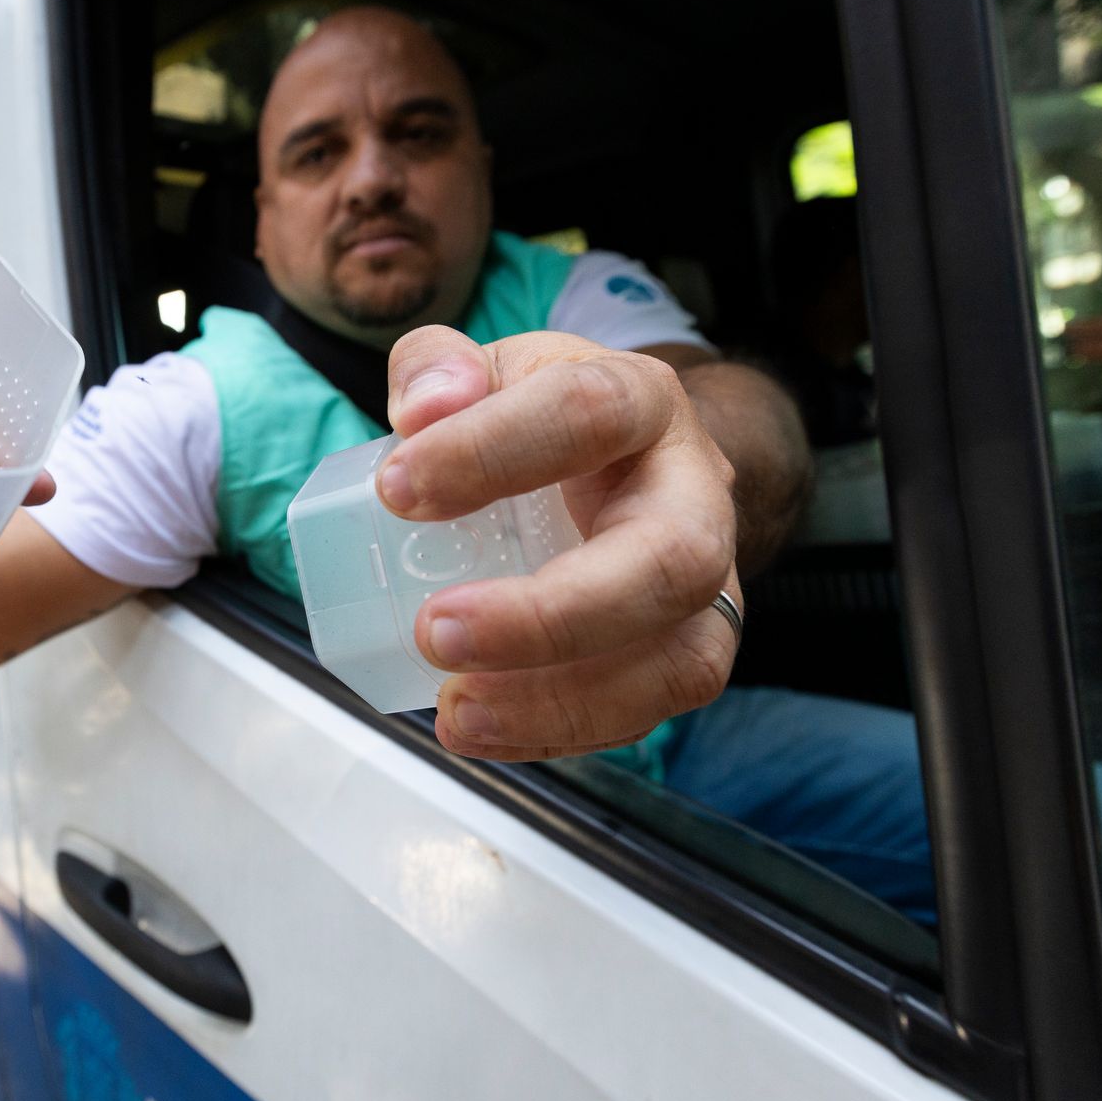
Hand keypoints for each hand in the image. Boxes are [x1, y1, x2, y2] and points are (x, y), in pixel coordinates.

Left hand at [378, 327, 740, 759]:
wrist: (628, 464)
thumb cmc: (544, 419)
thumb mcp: (490, 369)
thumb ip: (438, 368)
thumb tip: (422, 410)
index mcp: (642, 403)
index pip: (590, 414)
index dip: (491, 450)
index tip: (395, 489)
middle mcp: (695, 497)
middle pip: (670, 563)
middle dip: (550, 615)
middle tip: (435, 633)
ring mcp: (706, 587)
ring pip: (680, 661)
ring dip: (561, 700)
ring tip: (455, 709)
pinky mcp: (686, 654)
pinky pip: (648, 712)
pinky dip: (559, 731)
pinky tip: (482, 729)